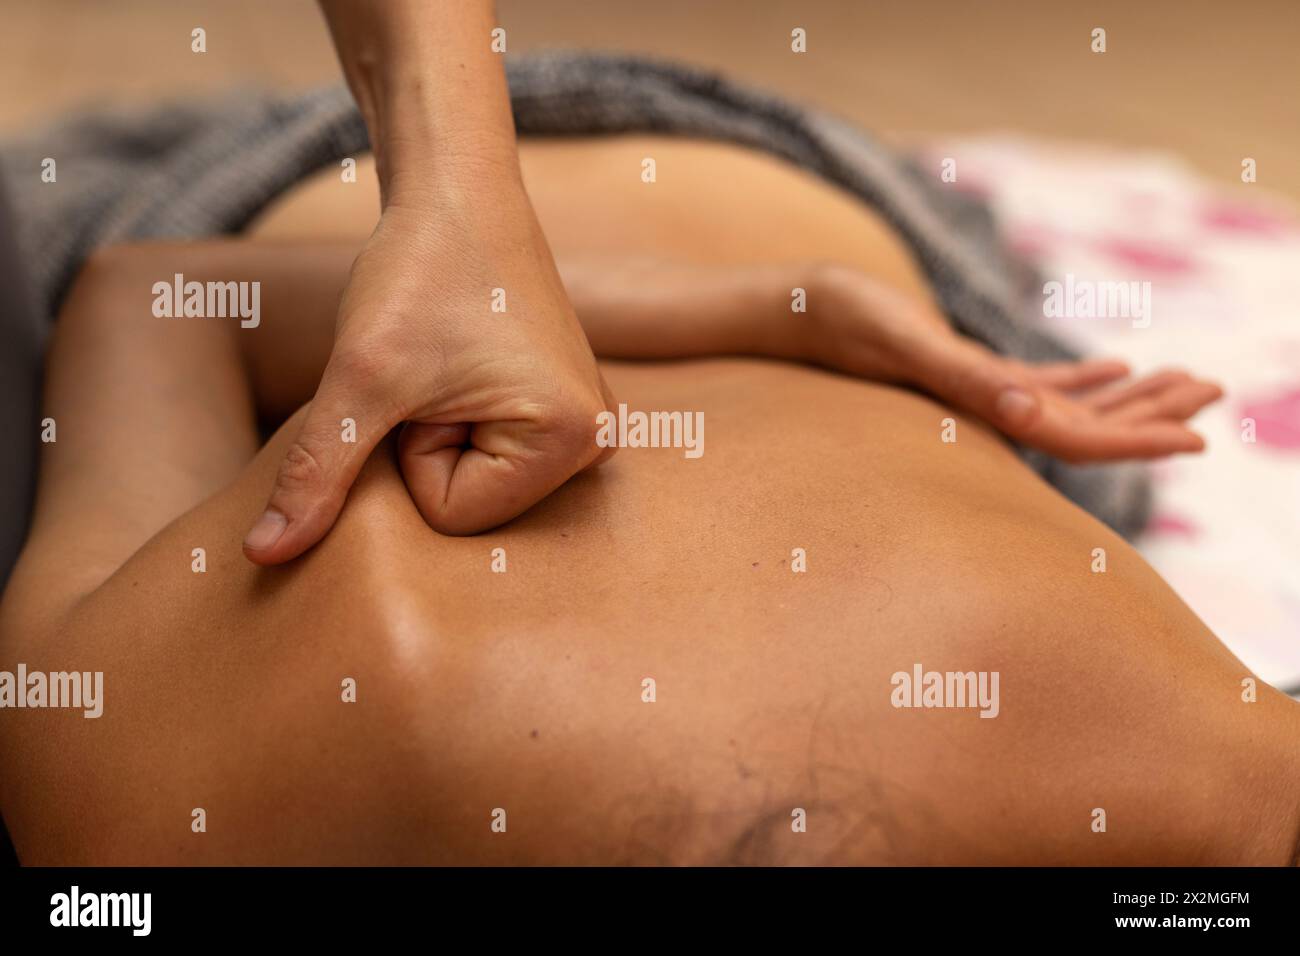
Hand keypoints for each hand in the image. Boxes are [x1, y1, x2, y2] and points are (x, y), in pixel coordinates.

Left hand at [243, 187, 615, 563]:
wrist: (457, 191)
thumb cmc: (418, 271)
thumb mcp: (359, 379)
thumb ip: (316, 473)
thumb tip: (261, 557)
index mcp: (572, 439)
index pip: (454, 516)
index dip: (411, 453)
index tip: (424, 382)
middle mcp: (598, 441)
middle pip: (474, 508)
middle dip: (431, 449)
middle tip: (434, 374)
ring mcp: (588, 424)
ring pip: (479, 483)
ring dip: (445, 434)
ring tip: (451, 367)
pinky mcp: (568, 407)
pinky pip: (494, 453)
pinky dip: (463, 420)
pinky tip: (466, 364)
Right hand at [809, 265, 1221, 461]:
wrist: (802, 311)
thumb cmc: (848, 321)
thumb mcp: (907, 341)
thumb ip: (964, 377)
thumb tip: (1027, 409)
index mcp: (980, 412)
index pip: (1074, 438)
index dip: (1136, 441)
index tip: (1196, 438)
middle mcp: (987, 412)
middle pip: (1085, 425)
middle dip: (1152, 414)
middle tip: (1215, 392)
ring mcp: (980, 394)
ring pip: (1070, 404)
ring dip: (1129, 396)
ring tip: (1187, 379)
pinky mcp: (969, 372)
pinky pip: (1038, 382)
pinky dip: (1083, 376)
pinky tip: (1118, 364)